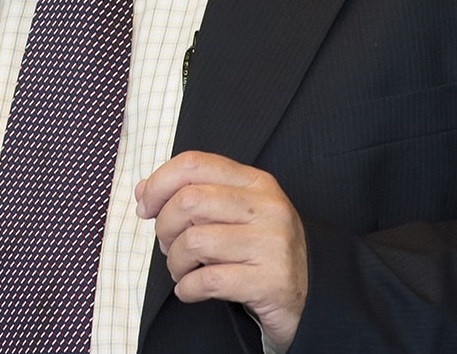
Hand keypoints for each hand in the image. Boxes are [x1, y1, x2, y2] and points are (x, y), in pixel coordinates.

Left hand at [135, 150, 307, 350]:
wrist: (313, 292)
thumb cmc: (261, 249)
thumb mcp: (235, 212)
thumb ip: (194, 194)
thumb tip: (143, 191)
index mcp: (255, 181)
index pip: (194, 163)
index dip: (159, 183)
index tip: (145, 206)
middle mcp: (266, 206)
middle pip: (189, 201)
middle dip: (165, 227)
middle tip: (168, 246)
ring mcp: (272, 243)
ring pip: (195, 241)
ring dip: (175, 263)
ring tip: (182, 271)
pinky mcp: (272, 281)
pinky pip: (209, 281)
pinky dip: (187, 289)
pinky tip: (191, 290)